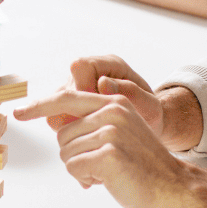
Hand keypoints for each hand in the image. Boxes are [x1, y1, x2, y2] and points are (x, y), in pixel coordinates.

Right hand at [15, 54, 163, 133]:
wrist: (148, 125)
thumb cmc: (151, 113)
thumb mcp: (149, 105)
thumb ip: (129, 92)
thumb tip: (102, 83)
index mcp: (108, 65)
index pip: (80, 67)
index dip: (82, 88)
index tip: (94, 111)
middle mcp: (89, 74)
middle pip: (62, 89)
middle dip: (70, 114)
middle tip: (88, 133)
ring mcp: (78, 89)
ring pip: (55, 106)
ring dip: (66, 126)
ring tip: (87, 141)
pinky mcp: (73, 106)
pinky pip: (58, 118)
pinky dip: (67, 133)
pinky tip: (83, 143)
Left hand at [15, 87, 190, 207]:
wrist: (173, 186)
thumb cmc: (144, 165)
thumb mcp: (120, 132)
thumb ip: (94, 123)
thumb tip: (57, 124)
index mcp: (113, 101)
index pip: (66, 98)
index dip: (39, 106)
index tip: (19, 112)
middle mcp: (111, 111)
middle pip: (62, 134)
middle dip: (75, 155)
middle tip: (101, 164)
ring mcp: (111, 132)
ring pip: (66, 153)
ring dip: (82, 168)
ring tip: (109, 171)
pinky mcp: (109, 154)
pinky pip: (74, 168)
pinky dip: (85, 179)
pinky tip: (108, 180)